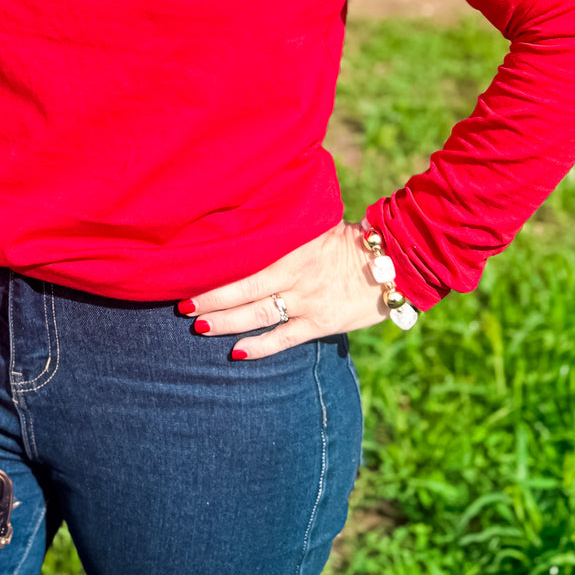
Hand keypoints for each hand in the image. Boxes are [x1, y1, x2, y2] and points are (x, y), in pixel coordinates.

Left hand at [181, 220, 384, 359]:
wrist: (390, 263)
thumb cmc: (346, 240)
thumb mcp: (313, 227)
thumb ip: (283, 230)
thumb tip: (246, 222)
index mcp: (292, 250)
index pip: (245, 265)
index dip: (216, 275)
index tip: (188, 279)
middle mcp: (296, 276)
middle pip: (245, 292)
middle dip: (212, 301)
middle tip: (184, 309)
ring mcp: (308, 302)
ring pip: (259, 316)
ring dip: (227, 323)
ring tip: (201, 327)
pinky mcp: (321, 323)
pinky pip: (285, 338)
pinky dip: (261, 346)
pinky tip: (237, 352)